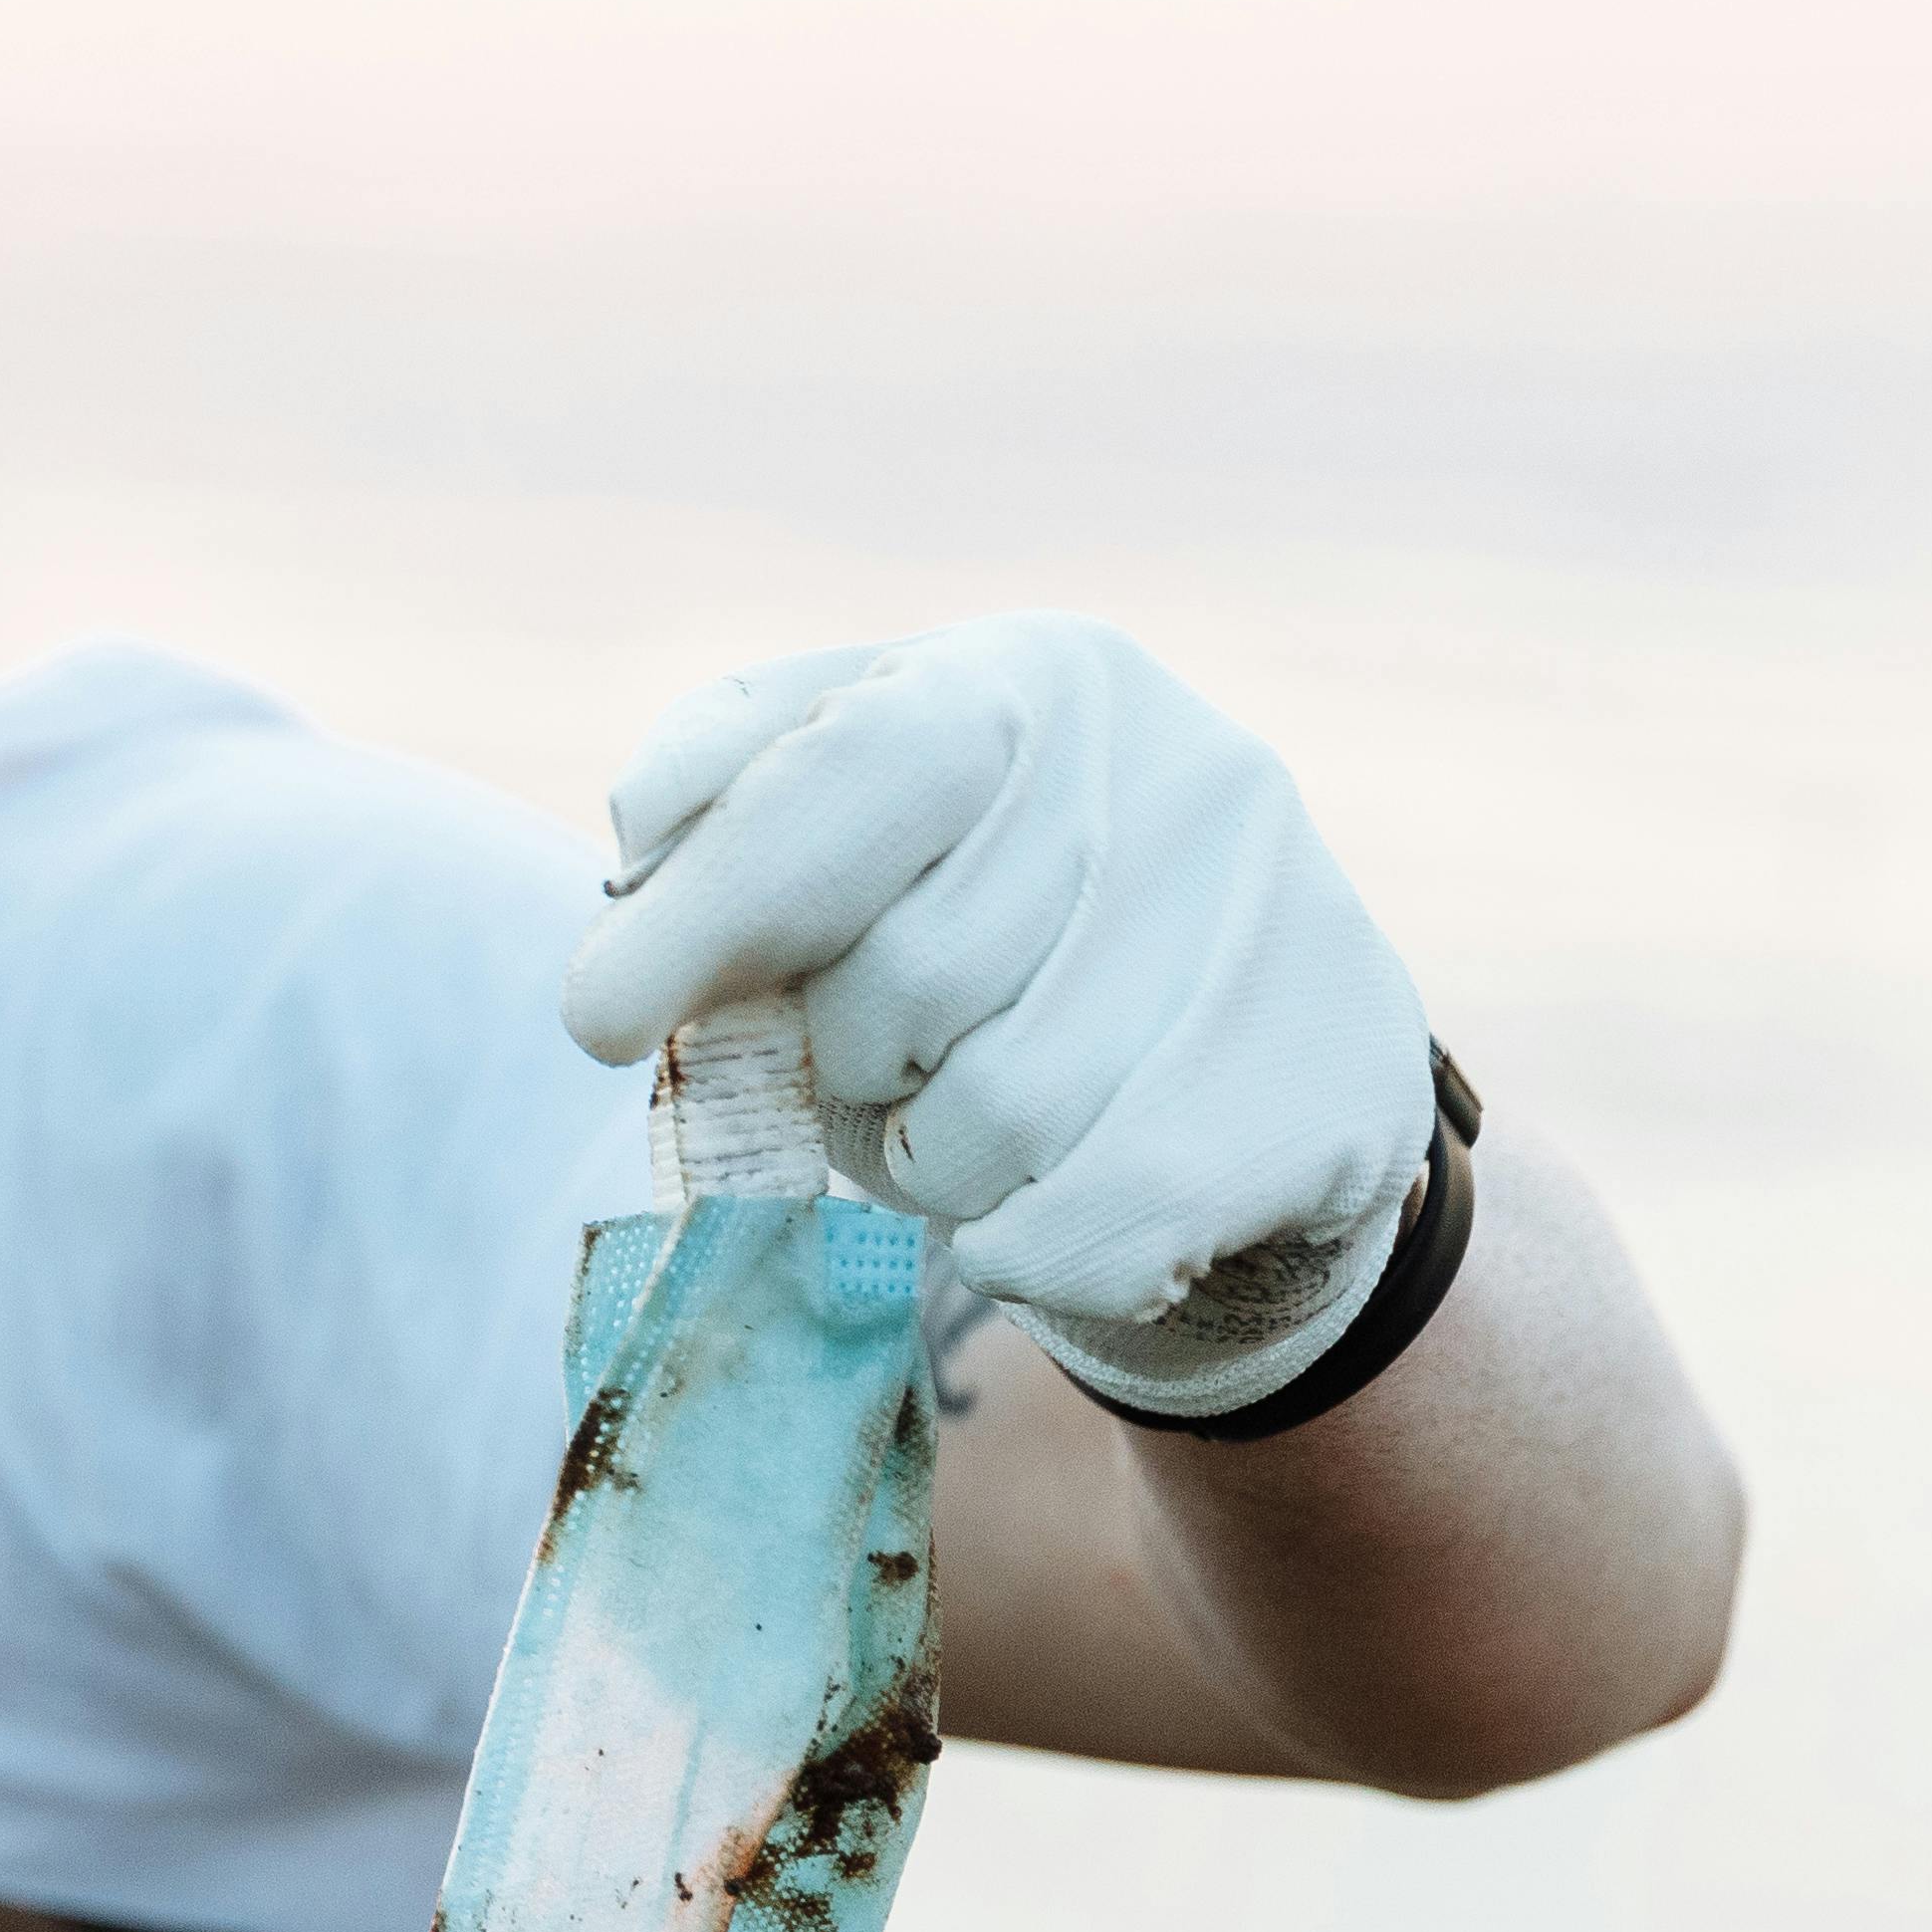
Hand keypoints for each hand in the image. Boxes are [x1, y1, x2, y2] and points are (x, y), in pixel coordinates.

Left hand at [562, 616, 1435, 1420]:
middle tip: (882, 1067)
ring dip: (935, 1160)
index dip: (708, 910)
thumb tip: (644, 836)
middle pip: (906, 987)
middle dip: (848, 1065)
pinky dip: (1024, 1250)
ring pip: (997, 1121)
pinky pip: (1089, 1228)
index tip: (598, 1024)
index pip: (846, 777)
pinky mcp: (1333, 1088)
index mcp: (1035, 681)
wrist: (1241, 1056)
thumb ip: (733, 793)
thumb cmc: (985, 921)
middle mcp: (1179, 774)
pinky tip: (1045, 1209)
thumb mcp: (854, 812)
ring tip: (975, 1118)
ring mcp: (1274, 929)